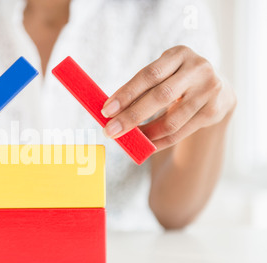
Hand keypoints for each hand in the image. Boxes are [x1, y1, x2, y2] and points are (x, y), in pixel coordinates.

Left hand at [102, 45, 235, 150]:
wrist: (219, 91)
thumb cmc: (177, 82)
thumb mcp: (164, 75)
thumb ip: (142, 89)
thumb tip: (111, 113)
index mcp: (179, 54)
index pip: (149, 74)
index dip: (126, 94)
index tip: (106, 110)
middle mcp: (198, 69)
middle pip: (161, 96)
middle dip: (131, 116)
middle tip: (110, 131)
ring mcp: (209, 90)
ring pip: (171, 120)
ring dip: (145, 134)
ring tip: (128, 139)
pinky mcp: (213, 111)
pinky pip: (179, 133)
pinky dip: (158, 142)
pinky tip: (145, 145)